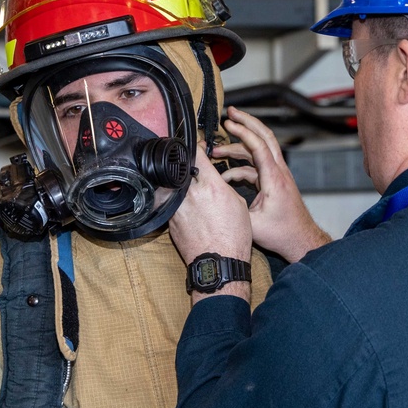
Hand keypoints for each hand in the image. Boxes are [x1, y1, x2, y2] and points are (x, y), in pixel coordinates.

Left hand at [169, 142, 252, 300]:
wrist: (219, 262)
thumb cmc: (233, 236)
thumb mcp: (237, 203)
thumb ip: (222, 184)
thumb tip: (214, 176)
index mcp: (210, 186)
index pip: (197, 153)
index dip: (197, 146)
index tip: (198, 145)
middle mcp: (189, 194)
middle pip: (182, 167)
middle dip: (187, 163)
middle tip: (193, 164)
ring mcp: (176, 206)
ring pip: (173, 183)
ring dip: (180, 181)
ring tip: (190, 186)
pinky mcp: (169, 219)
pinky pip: (171, 201)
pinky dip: (177, 199)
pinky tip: (189, 206)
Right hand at [214, 106, 330, 262]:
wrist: (301, 240)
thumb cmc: (283, 234)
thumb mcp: (252, 224)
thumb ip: (233, 207)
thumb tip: (214, 196)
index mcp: (274, 179)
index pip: (259, 146)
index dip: (243, 132)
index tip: (228, 123)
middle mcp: (278, 172)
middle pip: (265, 136)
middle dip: (247, 122)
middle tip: (230, 113)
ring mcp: (277, 175)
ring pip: (259, 150)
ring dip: (239, 146)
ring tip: (217, 150)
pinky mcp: (274, 181)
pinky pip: (256, 165)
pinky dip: (241, 165)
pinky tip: (226, 174)